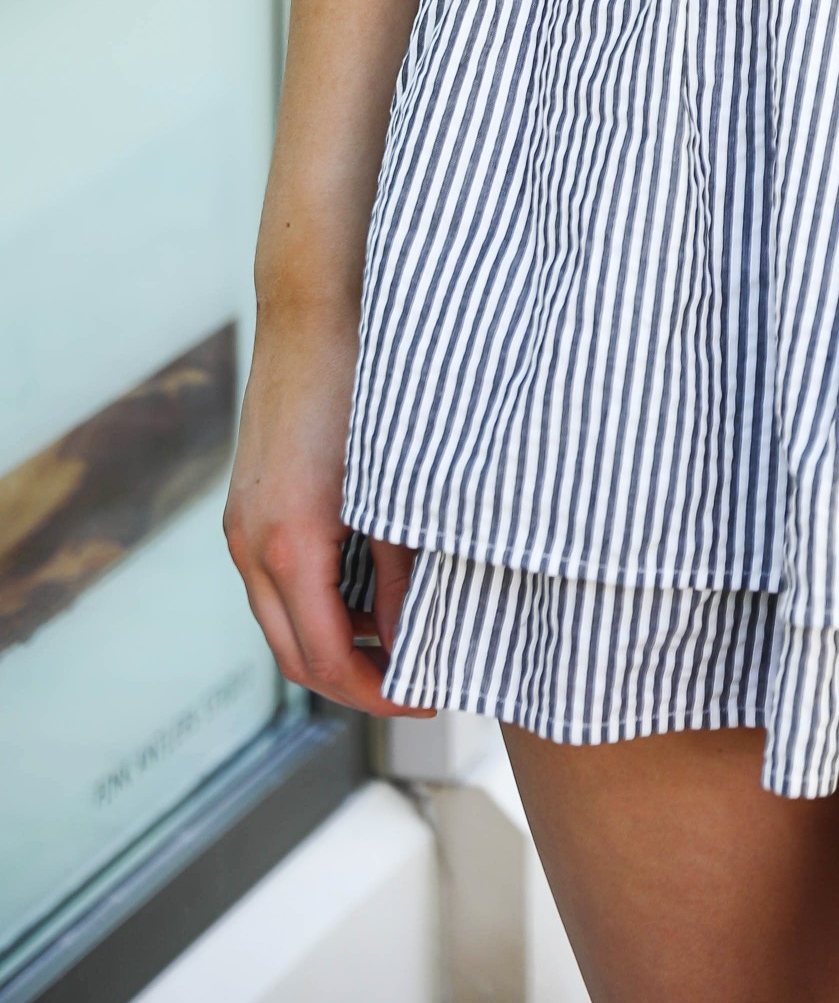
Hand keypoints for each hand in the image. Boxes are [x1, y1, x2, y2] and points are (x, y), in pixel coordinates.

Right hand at [223, 307, 428, 717]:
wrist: (314, 309)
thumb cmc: (365, 383)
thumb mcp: (397, 483)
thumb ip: (403, 569)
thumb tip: (416, 639)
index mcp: (290, 544)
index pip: (326, 660)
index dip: (380, 691)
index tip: (432, 692)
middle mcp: (251, 544)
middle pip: (296, 657)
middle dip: (356, 681)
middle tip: (419, 680)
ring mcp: (242, 526)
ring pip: (283, 622)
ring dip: (337, 642)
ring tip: (405, 636)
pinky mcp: (246, 507)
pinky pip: (276, 583)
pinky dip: (320, 603)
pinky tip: (372, 587)